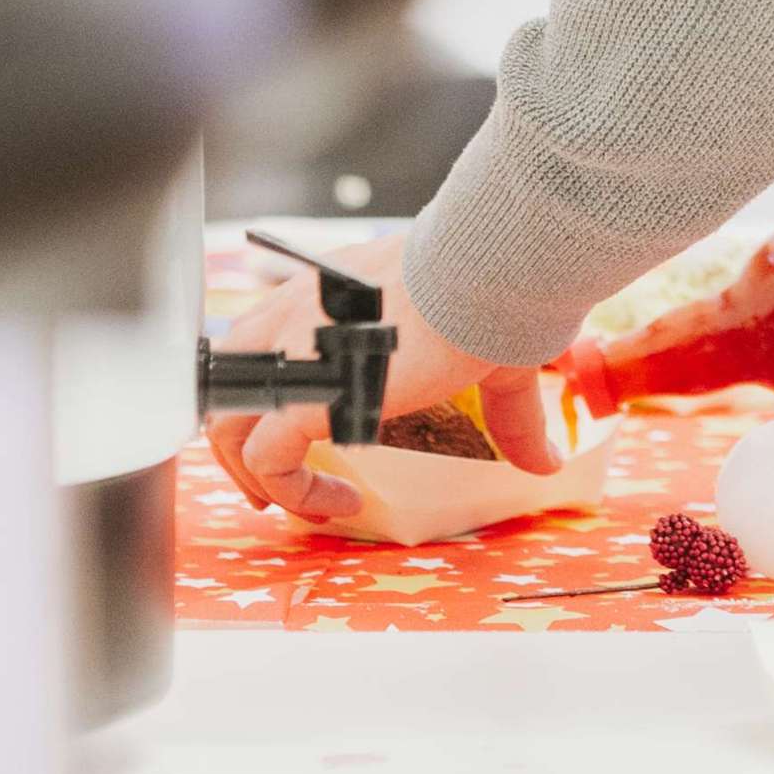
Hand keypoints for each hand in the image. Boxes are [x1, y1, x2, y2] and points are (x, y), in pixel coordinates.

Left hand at [206, 230, 560, 523]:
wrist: (486, 269)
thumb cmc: (489, 288)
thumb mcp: (487, 355)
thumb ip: (508, 413)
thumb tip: (545, 459)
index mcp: (329, 293)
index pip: (264, 338)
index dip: (273, 393)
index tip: (306, 438)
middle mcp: (295, 315)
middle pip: (227, 379)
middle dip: (241, 440)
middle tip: (277, 483)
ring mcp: (294, 352)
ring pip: (229, 424)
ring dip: (257, 475)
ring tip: (305, 504)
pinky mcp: (308, 391)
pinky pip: (269, 460)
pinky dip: (293, 492)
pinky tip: (342, 503)